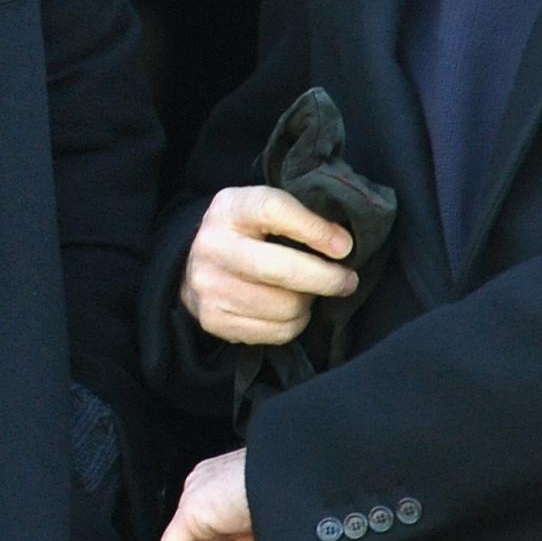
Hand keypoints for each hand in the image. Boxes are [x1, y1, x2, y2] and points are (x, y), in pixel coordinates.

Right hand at [179, 184, 356, 343]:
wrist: (194, 265)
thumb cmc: (246, 234)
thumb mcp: (263, 209)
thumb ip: (299, 217)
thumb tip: (343, 245)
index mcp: (230, 208)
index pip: (274, 210)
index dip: (315, 229)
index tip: (344, 246)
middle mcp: (213, 246)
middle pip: (280, 269)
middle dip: (326, 278)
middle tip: (347, 281)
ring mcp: (210, 286)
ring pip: (284, 306)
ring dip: (309, 302)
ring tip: (308, 293)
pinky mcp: (214, 319)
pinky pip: (276, 332)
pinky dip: (295, 324)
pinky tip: (290, 309)